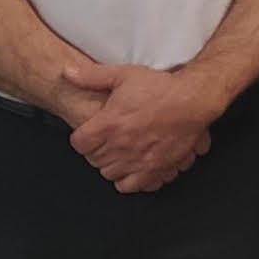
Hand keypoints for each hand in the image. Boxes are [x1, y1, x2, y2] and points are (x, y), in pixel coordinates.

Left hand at [63, 62, 218, 194]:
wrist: (192, 101)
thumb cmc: (159, 88)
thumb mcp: (123, 75)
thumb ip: (92, 76)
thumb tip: (67, 71)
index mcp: (109, 125)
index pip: (79, 144)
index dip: (81, 138)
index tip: (89, 133)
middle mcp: (121, 146)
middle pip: (94, 161)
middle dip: (96, 151)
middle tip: (105, 141)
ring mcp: (139, 161)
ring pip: (110, 175)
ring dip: (111, 165)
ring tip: (119, 153)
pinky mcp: (156, 169)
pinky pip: (134, 186)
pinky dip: (131, 180)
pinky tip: (134, 167)